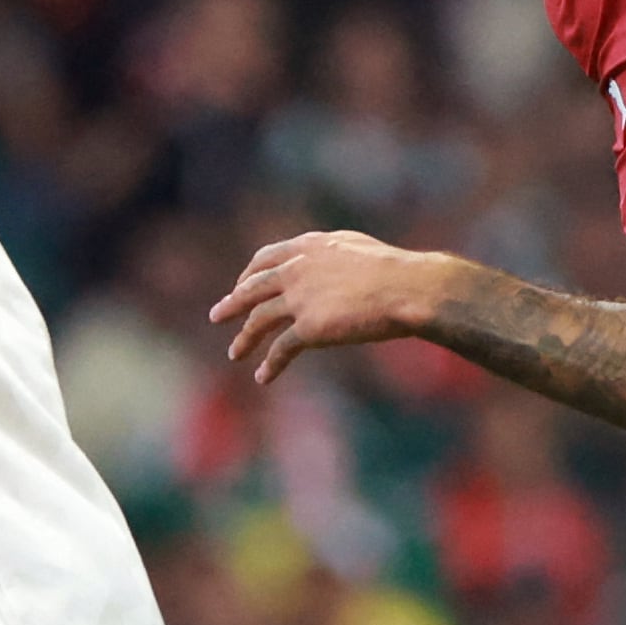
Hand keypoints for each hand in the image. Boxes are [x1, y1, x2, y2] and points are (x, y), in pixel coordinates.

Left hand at [211, 230, 441, 382]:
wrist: (407, 288)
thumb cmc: (396, 272)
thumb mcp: (359, 250)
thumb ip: (336, 257)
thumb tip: (336, 266)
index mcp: (310, 247)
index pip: (267, 258)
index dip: (250, 274)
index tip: (242, 285)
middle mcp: (297, 269)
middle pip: (253, 287)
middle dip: (233, 302)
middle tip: (218, 315)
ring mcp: (300, 298)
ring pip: (258, 319)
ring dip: (244, 338)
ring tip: (234, 354)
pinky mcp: (309, 327)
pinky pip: (281, 349)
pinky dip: (270, 364)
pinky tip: (263, 377)